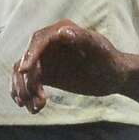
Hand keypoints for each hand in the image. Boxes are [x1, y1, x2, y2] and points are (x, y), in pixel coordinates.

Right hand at [11, 20, 130, 113]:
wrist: (114, 77)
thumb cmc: (110, 61)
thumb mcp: (100, 51)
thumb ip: (84, 39)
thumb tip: (63, 32)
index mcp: (61, 30)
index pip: (38, 41)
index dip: (29, 56)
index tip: (24, 72)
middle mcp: (49, 43)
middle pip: (26, 59)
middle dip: (27, 81)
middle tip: (37, 100)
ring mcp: (45, 58)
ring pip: (23, 73)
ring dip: (25, 91)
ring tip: (36, 108)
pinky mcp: (45, 73)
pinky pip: (28, 83)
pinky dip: (26, 95)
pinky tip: (33, 108)